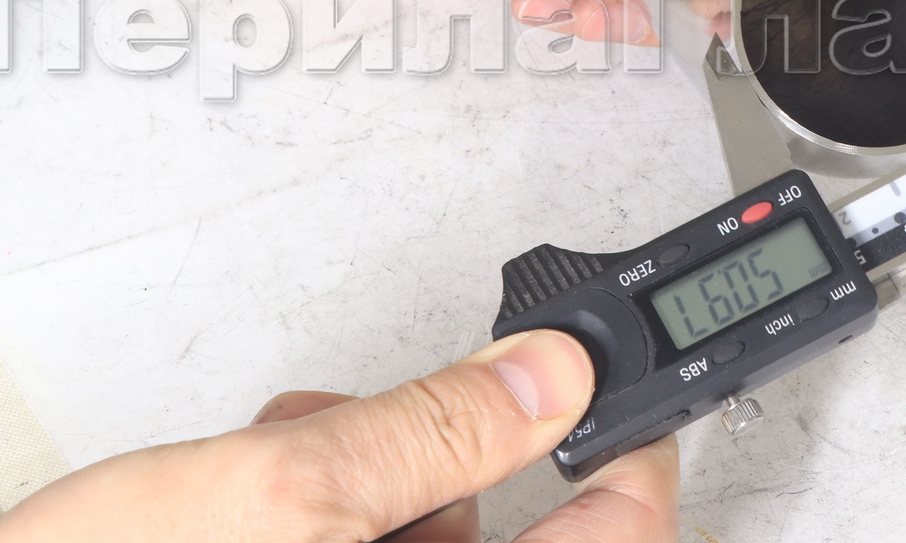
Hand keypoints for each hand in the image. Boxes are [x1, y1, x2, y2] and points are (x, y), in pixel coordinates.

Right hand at [0, 331, 677, 542]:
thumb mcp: (279, 495)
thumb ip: (431, 431)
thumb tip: (552, 378)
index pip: (620, 539)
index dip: (635, 457)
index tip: (627, 397)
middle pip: (516, 542)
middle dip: (457, 466)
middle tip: (412, 415)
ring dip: (379, 481)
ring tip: (292, 459)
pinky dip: (338, 515)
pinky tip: (270, 492)